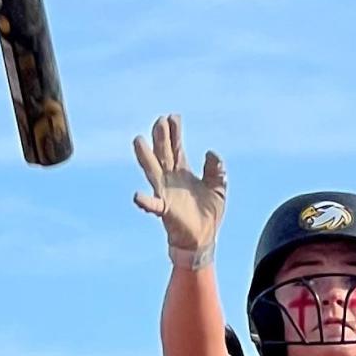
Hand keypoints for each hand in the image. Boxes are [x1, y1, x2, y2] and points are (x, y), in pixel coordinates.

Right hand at [133, 114, 225, 262]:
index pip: (176, 148)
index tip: (173, 116)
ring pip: (153, 171)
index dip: (175, 133)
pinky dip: (144, 201)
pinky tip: (137, 196)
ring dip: (145, 157)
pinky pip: (152, 205)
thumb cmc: (208, 213)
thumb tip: (211, 152)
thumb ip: (216, 170)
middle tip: (159, 120)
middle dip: (161, 138)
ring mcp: (165, 194)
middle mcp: (170, 180)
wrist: (204, 239)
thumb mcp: (218, 187)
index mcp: (182, 172)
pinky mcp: (165, 211)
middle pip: (164, 154)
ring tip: (138, 141)